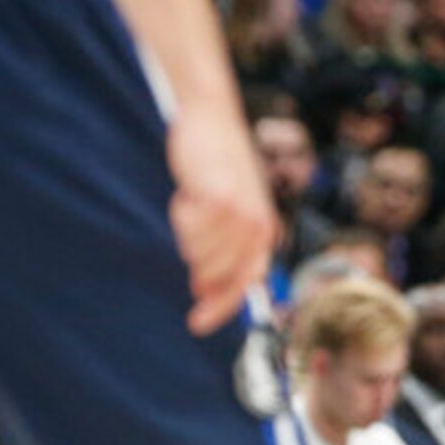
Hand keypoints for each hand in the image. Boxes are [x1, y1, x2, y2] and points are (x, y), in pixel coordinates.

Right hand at [168, 100, 275, 334]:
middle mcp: (257, 226)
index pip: (246, 282)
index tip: (197, 324)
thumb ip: (224, 247)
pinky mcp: (218, 198)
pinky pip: (187, 226)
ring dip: (186, 231)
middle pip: (216, 274)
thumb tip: (204, 289)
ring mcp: (239, 213)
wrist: (212, 120)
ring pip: (197, 252)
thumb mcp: (232, 208)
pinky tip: (186, 194)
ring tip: (193, 202)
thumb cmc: (218, 166)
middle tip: (188, 227)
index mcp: (264, 230)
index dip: (223, 307)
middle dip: (196, 264)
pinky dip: (180, 214)